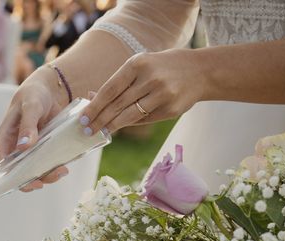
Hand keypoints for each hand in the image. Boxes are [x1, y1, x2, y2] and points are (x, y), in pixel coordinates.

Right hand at [0, 65, 69, 191]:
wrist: (47, 89)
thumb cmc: (33, 94)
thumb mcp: (30, 107)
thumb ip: (27, 126)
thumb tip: (23, 146)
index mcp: (5, 140)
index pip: (6, 165)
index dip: (17, 178)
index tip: (35, 182)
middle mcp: (15, 148)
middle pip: (22, 172)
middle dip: (38, 178)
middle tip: (57, 173)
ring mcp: (29, 150)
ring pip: (35, 170)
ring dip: (49, 174)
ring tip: (63, 170)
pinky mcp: (41, 149)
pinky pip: (46, 163)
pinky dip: (55, 166)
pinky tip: (65, 164)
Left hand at [80, 49, 205, 135]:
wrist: (201, 71)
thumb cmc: (162, 68)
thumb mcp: (140, 67)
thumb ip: (118, 83)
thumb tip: (91, 97)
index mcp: (138, 64)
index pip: (110, 89)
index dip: (94, 106)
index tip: (83, 118)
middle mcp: (150, 78)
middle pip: (117, 105)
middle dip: (99, 119)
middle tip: (87, 130)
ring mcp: (162, 94)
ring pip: (129, 115)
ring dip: (111, 126)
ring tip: (99, 132)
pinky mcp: (171, 109)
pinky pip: (144, 120)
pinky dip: (129, 124)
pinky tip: (118, 127)